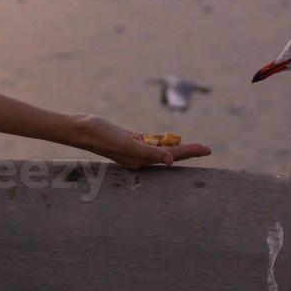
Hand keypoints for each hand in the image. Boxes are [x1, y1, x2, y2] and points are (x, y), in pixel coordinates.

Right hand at [73, 113, 211, 168]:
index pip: (172, 156)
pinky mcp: (128, 140)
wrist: (81, 129)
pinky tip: (167, 138)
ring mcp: (133, 149)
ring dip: (175, 146)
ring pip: (160, 147)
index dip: (191, 152)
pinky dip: (160, 139)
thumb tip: (172, 160)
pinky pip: (149, 141)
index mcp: (141, 160)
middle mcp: (139, 157)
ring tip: (192, 147)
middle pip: (170, 153)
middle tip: (207, 149)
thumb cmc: (102, 136)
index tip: (208, 149)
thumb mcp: (128, 143)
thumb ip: (150, 152)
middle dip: (188, 151)